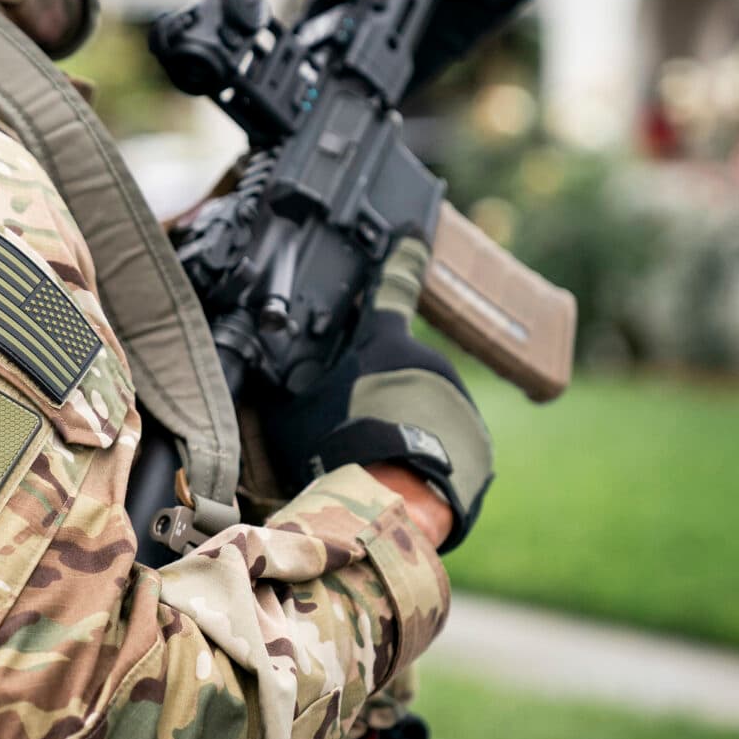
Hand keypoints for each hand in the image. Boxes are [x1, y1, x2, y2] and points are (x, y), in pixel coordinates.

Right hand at [256, 238, 493, 552]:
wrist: (389, 507)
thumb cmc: (333, 450)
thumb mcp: (290, 406)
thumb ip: (289, 377)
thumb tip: (259, 364)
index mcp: (385, 344)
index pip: (391, 286)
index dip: (401, 255)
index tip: (413, 231)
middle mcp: (431, 362)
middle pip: (399, 368)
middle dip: (379, 389)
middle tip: (350, 427)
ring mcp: (459, 403)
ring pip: (424, 408)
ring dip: (403, 426)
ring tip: (373, 464)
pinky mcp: (479, 445)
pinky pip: (446, 445)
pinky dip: (427, 458)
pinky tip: (401, 481)